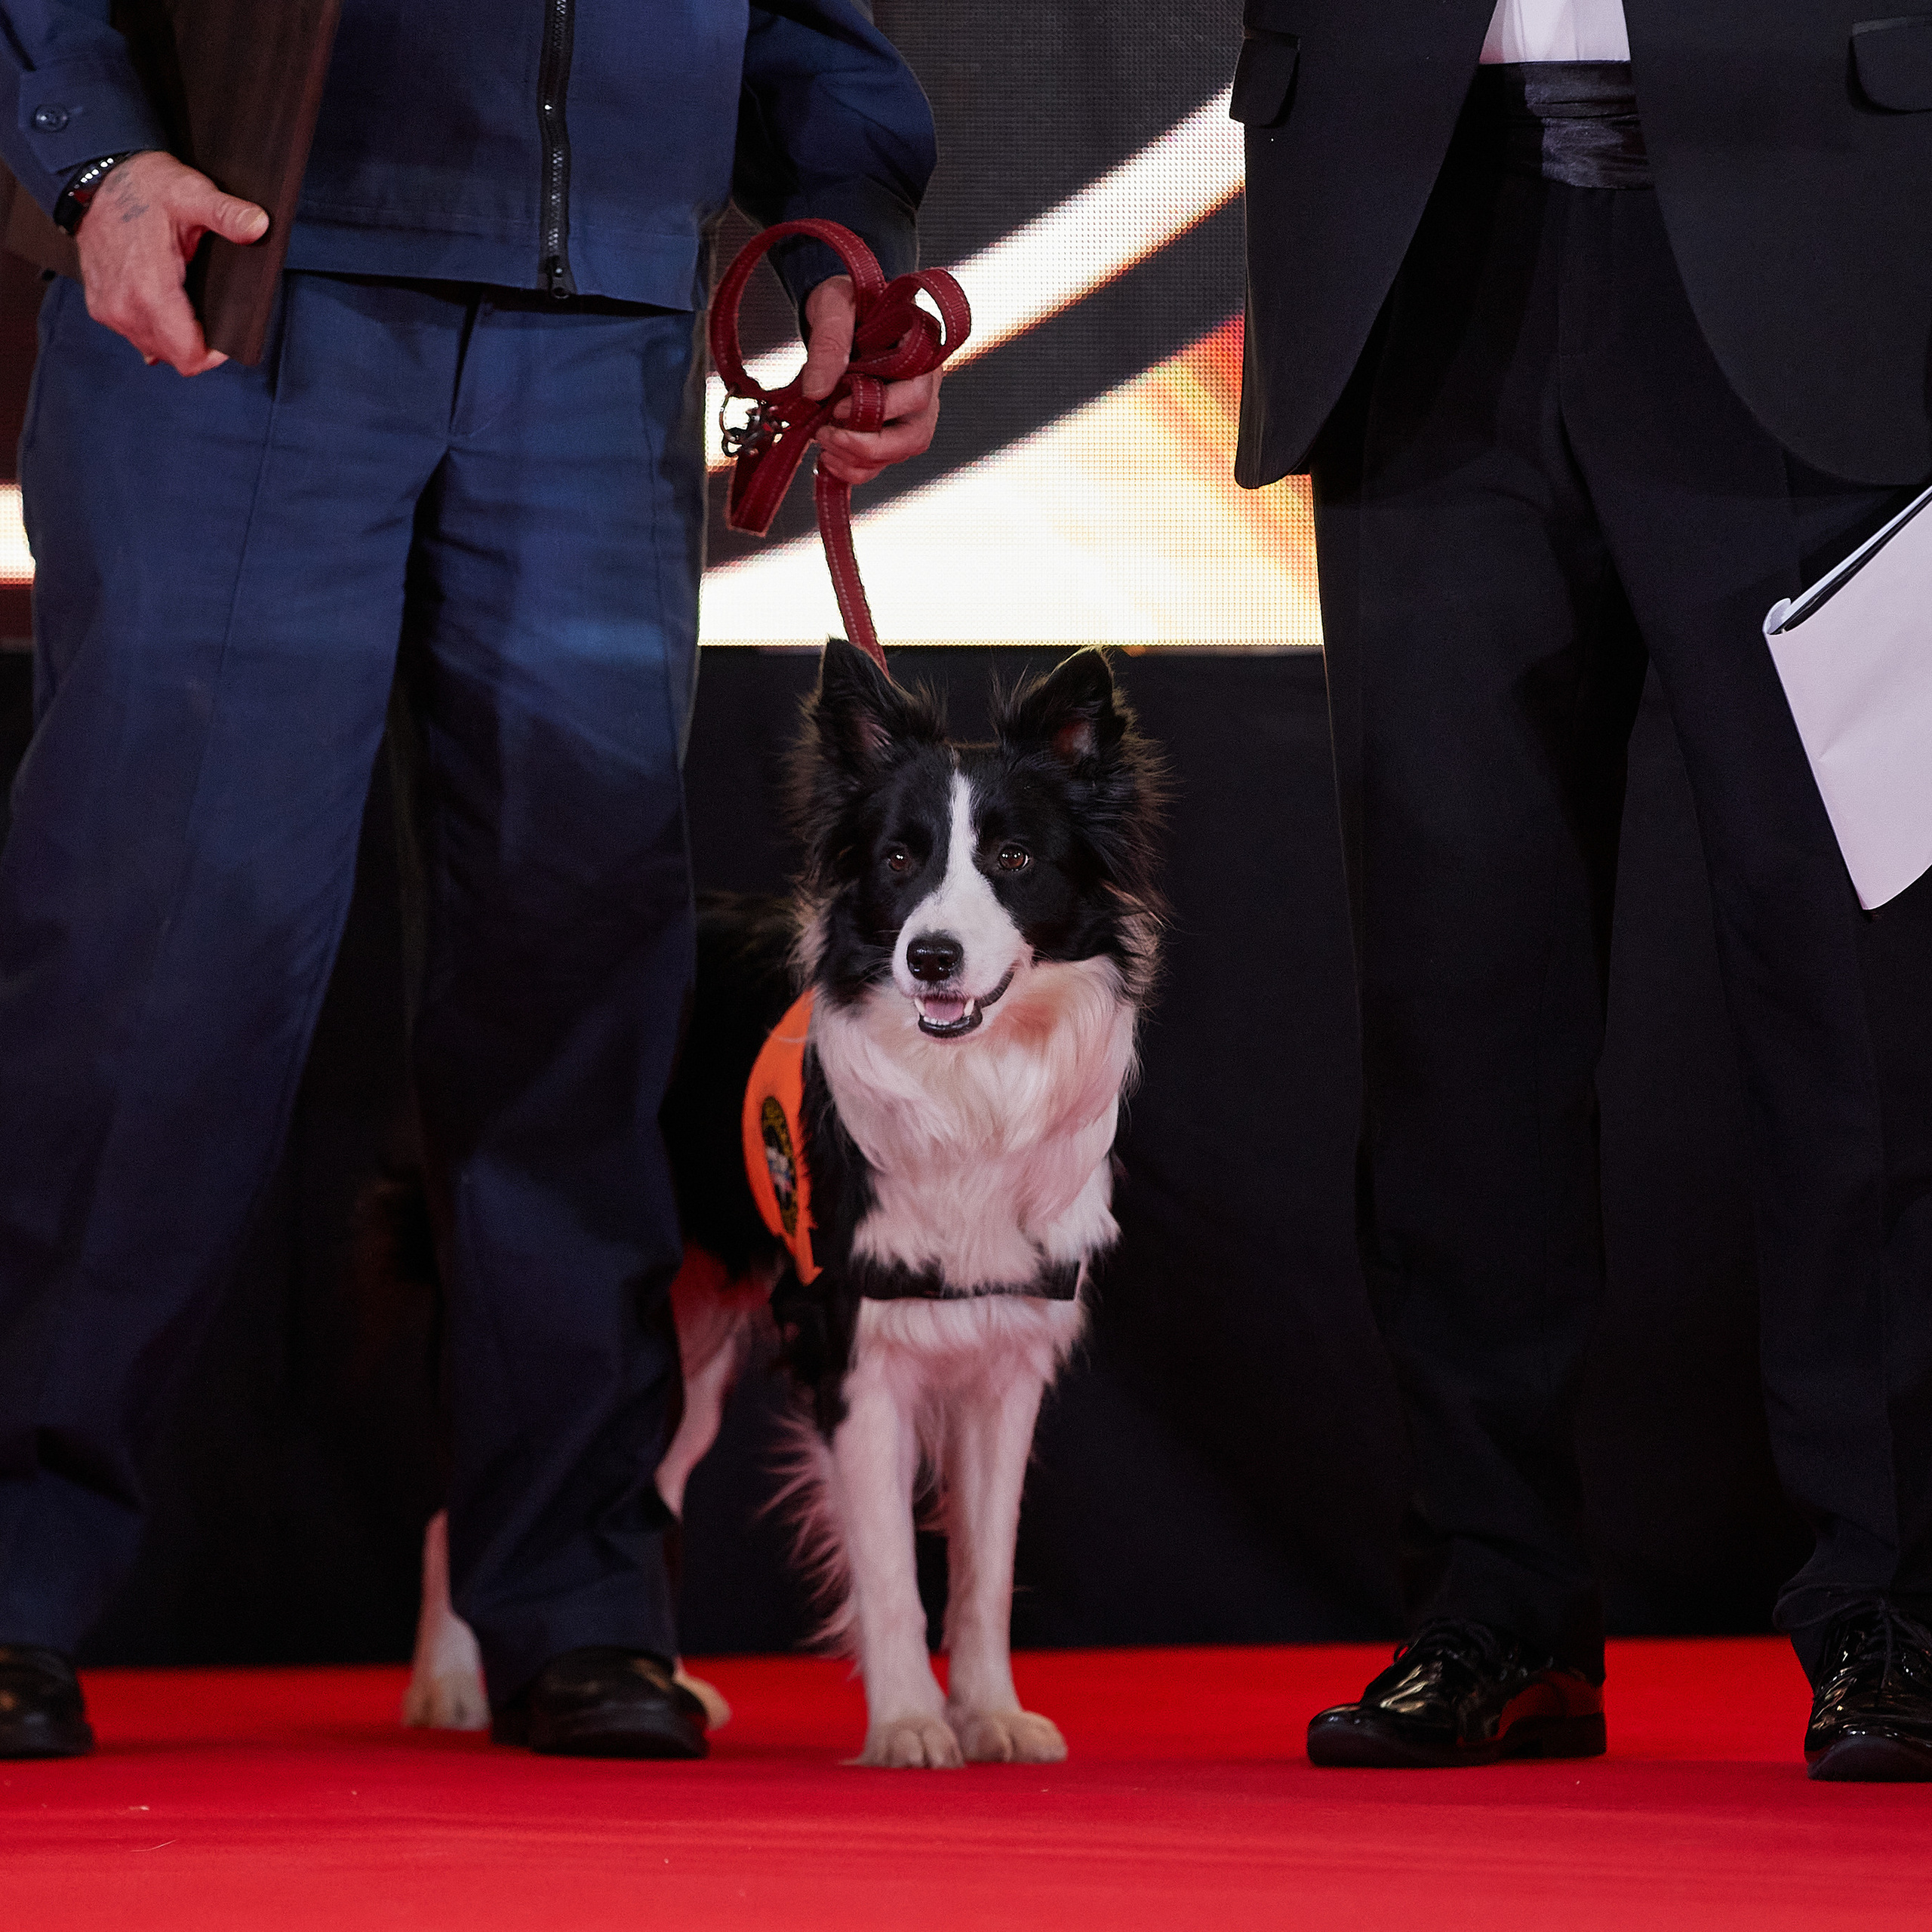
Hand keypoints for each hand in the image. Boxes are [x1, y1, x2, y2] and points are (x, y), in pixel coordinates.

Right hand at [75, 151, 269, 376]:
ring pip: (155, 349)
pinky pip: (136, 335)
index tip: (227, 334)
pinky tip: (164, 305)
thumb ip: (226, 214)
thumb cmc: (143, 187)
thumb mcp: (191, 193)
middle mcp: (124, 307)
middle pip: (176, 357)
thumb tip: (258, 226)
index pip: (189, 356)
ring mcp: (109, 310)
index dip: (215, 354)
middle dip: (198, 344)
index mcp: (149, 289)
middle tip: (211, 314)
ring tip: (186, 305)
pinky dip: (153, 328)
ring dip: (175, 337)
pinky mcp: (100, 307)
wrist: (94, 177)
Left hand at [800, 274, 942, 486]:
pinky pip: (881, 462)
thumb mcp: (834, 306)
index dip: (880, 409)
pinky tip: (828, 459)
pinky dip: (854, 469)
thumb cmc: (847, 302)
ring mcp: (911, 413)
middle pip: (914, 436)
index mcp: (922, 353)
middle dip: (869, 447)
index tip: (838, 407)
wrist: (844, 311)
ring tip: (823, 444)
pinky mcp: (892, 430)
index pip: (917, 394)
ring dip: (858, 460)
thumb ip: (828, 343)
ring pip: (899, 454)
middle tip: (826, 436)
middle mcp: (924, 387)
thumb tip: (815, 392)